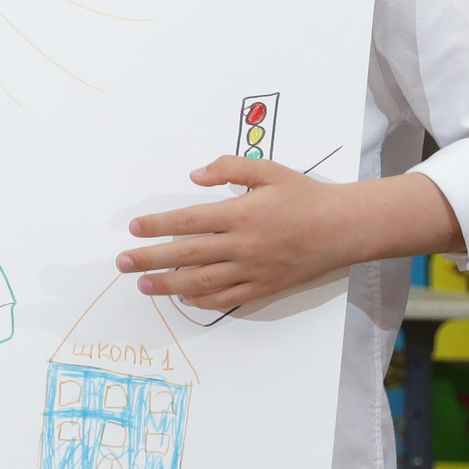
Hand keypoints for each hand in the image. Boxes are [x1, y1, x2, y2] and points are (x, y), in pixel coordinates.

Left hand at [119, 157, 454, 311]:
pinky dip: (203, 300)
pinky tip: (183, 298)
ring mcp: (254, 269)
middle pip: (187, 254)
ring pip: (203, 281)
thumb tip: (194, 175)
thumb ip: (229, 168)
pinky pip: (228, 298)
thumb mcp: (269, 171)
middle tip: (122, 263)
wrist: (346, 227)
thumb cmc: (305, 196)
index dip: (158, 226)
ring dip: (168, 285)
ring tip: (143, 285)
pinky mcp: (265, 286)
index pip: (189, 221)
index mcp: (241, 214)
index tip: (134, 229)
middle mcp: (244, 245)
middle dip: (150, 259)